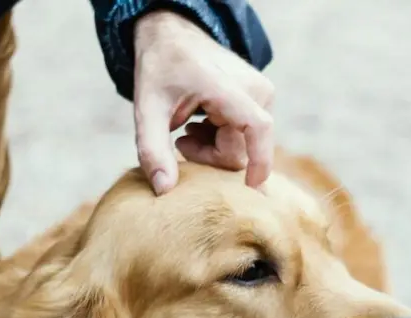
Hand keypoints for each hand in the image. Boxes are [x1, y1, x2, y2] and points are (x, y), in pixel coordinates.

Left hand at [133, 10, 274, 194]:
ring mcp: (263, 92)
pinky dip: (224, 138)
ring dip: (216, 148)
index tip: (250, 190)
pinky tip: (202, 124)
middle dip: (211, 156)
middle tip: (182, 143)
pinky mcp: (264, 97)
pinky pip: (248, 135)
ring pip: (245, 145)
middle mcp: (255, 88)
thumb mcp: (146, 108)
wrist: (174, 35)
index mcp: (227, 87)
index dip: (259, 162)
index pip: (257, 128)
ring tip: (189, 131)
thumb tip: (164, 190)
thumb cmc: (161, 69)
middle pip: (242, 148)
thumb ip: (152, 149)